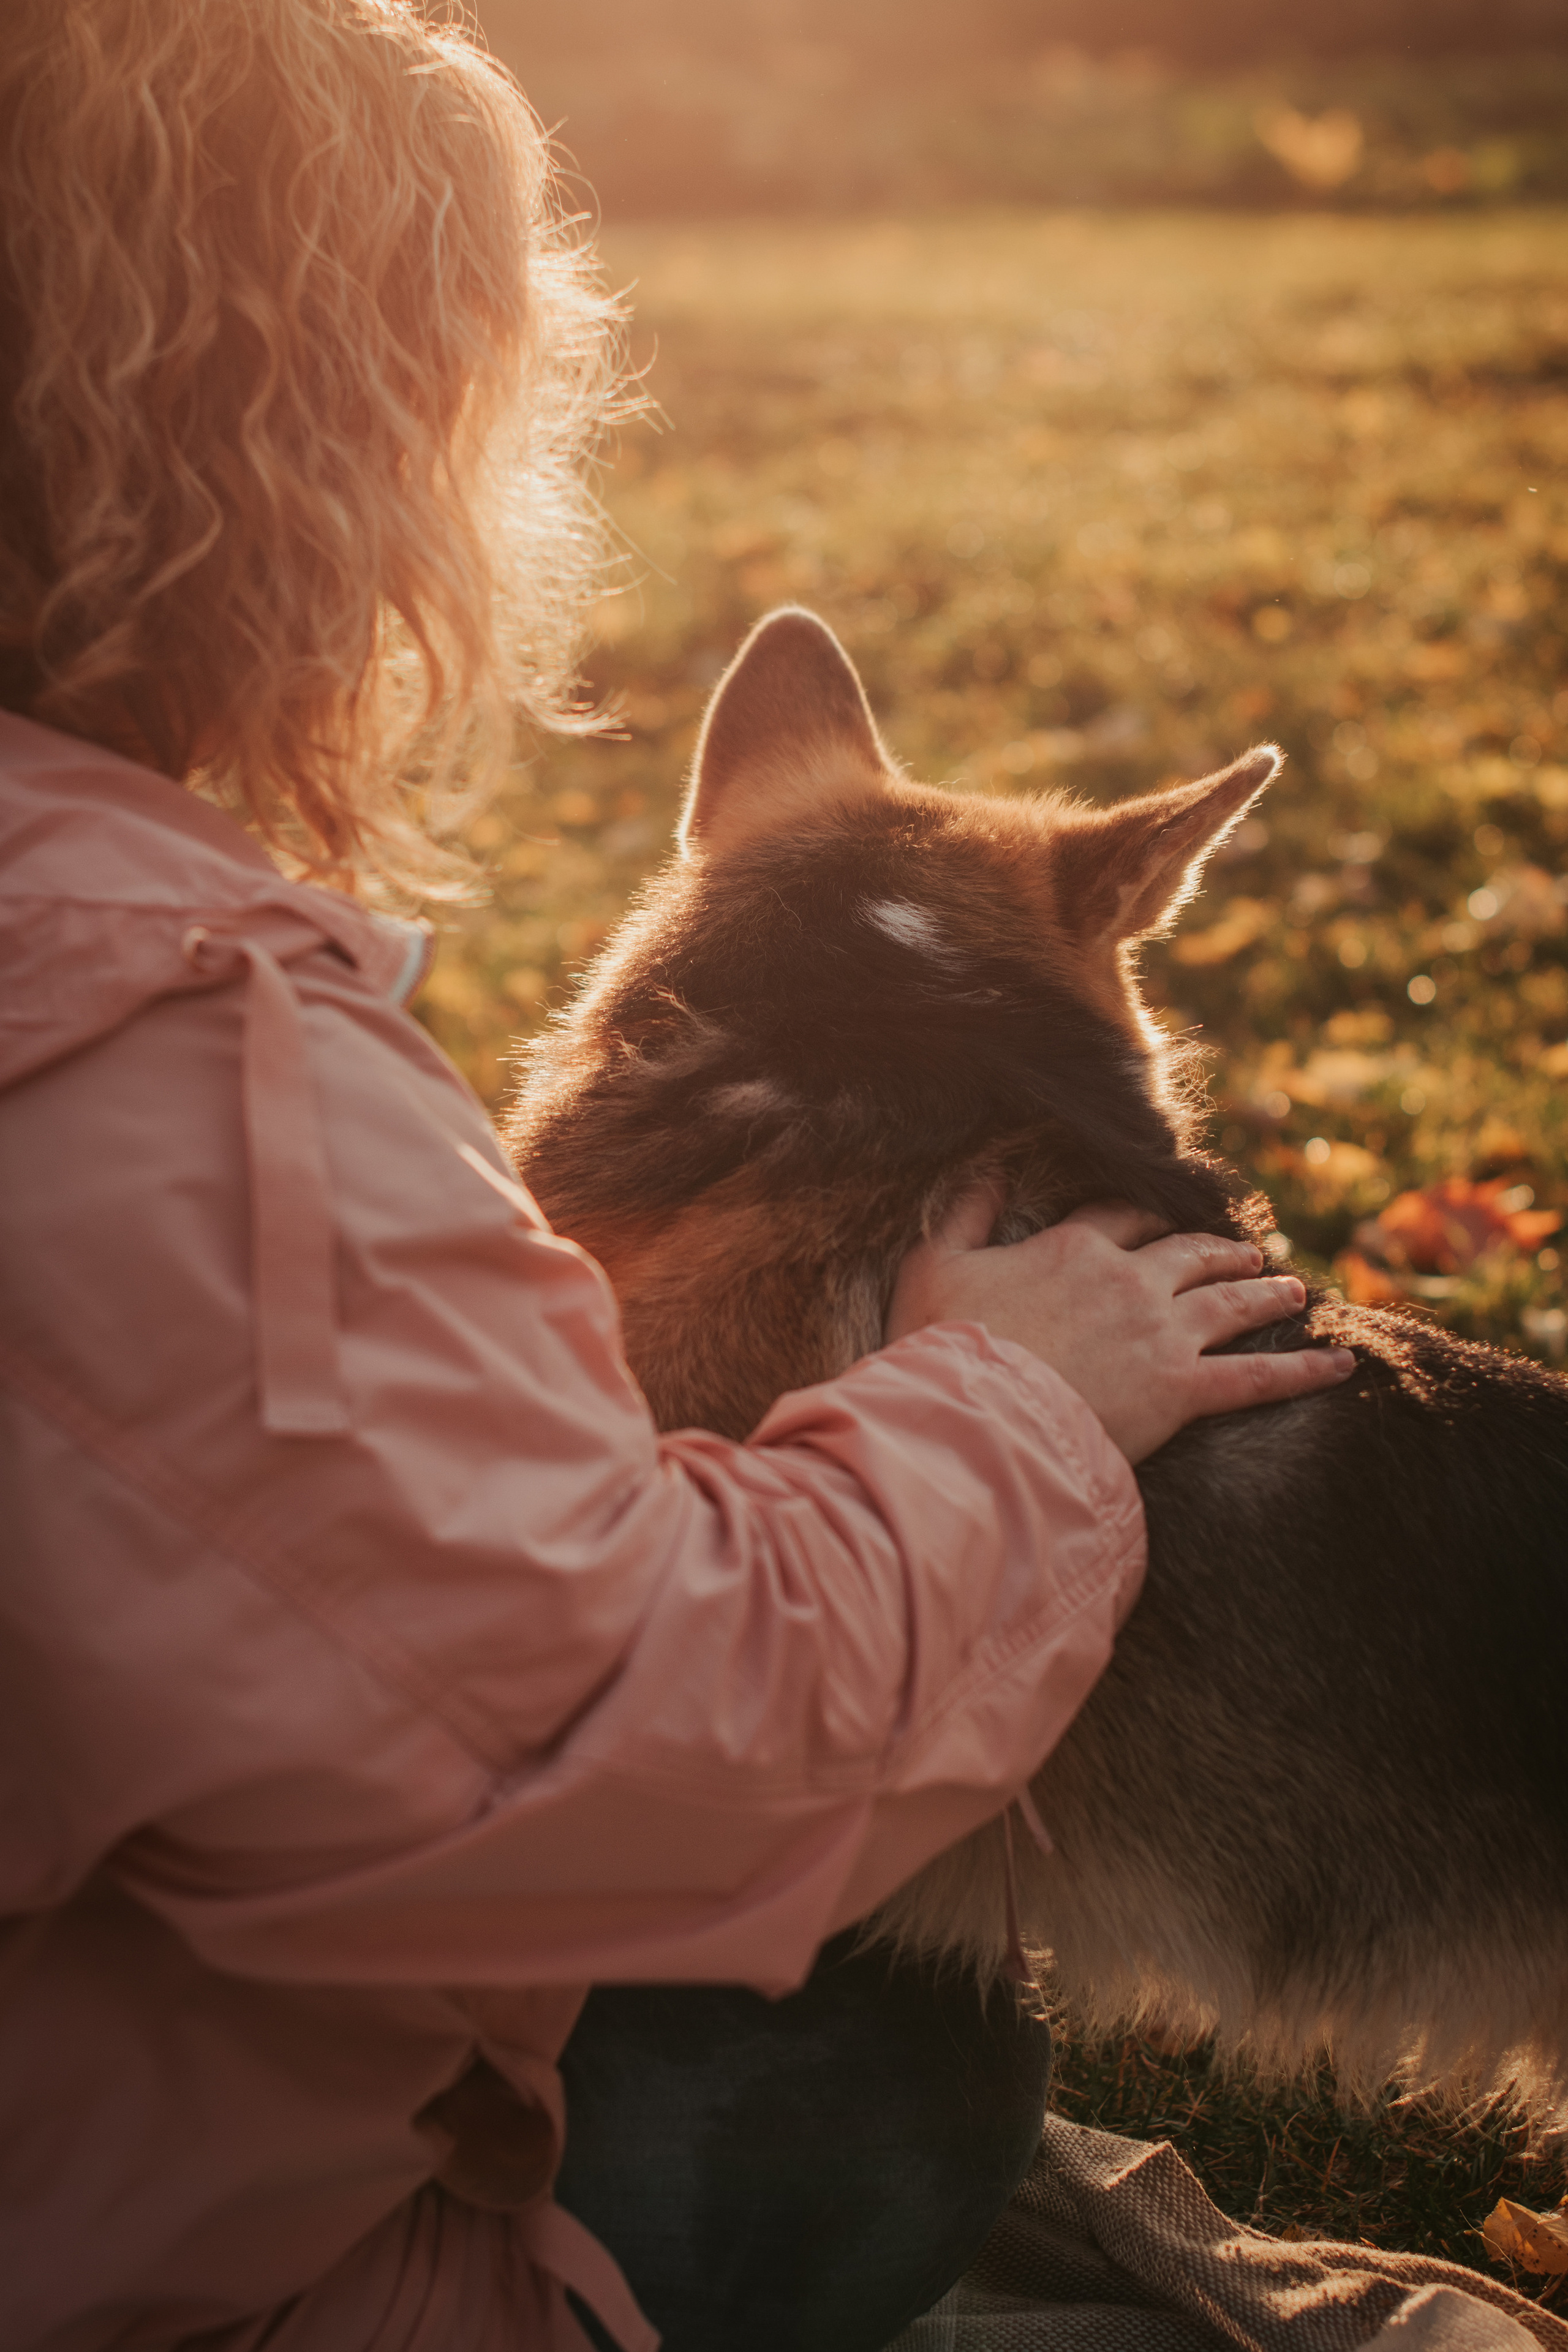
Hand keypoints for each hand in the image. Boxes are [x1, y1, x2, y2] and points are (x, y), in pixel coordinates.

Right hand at [887, 1187, 1355, 1464]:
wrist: (977, 1415)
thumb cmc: (945, 1346)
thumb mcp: (934, 1263)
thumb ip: (965, 1212)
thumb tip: (987, 1168)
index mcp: (1074, 1248)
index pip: (1119, 1217)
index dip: (1144, 1216)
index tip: (1160, 1218)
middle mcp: (1129, 1281)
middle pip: (1189, 1254)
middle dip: (1222, 1252)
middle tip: (1249, 1254)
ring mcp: (1162, 1334)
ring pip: (1229, 1304)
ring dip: (1265, 1292)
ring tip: (1290, 1288)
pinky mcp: (1183, 1390)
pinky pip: (1257, 1378)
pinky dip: (1303, 1371)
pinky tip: (1341, 1365)